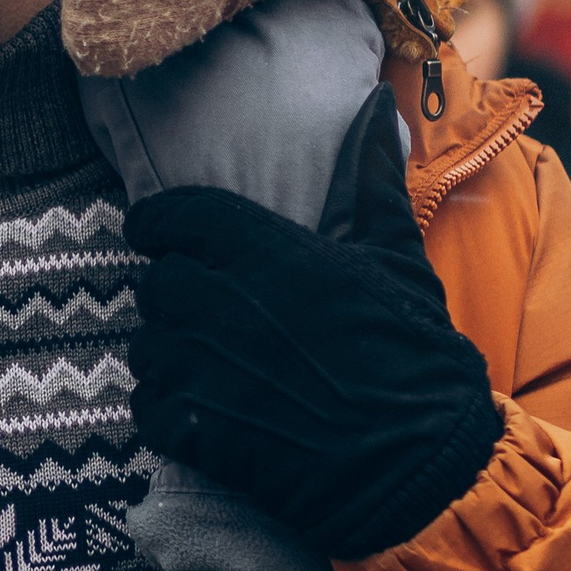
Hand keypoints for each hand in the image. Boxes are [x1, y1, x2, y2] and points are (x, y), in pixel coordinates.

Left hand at [126, 112, 503, 558]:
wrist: (425, 466)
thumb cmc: (416, 355)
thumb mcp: (397, 255)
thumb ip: (370, 176)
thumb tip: (378, 105)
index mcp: (268, 252)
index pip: (175, 216)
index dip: (161, 224)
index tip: (162, 234)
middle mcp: (225, 304)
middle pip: (156, 283)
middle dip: (174, 294)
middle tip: (203, 311)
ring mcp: (207, 371)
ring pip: (146, 345)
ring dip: (167, 352)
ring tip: (206, 364)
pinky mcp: (201, 433)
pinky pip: (147, 407)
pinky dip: (165, 409)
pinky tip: (202, 412)